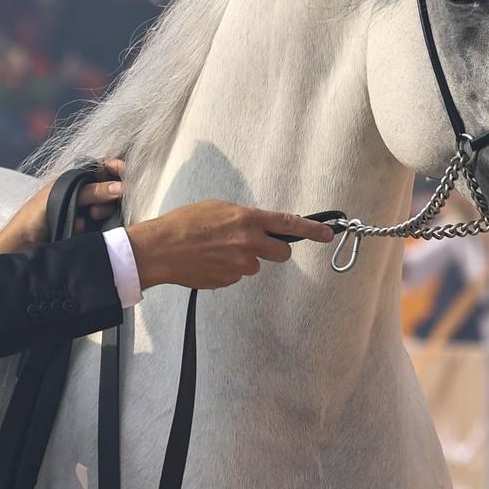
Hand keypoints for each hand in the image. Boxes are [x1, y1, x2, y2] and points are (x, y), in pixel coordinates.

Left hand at [0, 160, 125, 256]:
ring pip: (107, 206)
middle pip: (108, 187)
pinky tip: (81, 227)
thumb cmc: (35, 214)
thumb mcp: (63, 195)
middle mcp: (81, 193)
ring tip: (90, 216)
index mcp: (73, 179)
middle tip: (100, 200)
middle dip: (109, 193)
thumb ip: (92, 190)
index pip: (99, 167)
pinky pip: (102, 224)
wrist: (23, 244)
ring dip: (102, 210)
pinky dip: (95, 225)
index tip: (124, 170)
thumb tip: (120, 187)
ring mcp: (84, 211)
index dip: (113, 167)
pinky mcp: (86, 230)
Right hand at [124, 201, 333, 290]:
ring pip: (254, 265)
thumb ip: (243, 217)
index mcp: (247, 220)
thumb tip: (257, 226)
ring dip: (243, 259)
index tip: (328, 234)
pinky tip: (208, 261)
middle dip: (275, 250)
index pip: (288, 224)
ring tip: (216, 250)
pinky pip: (236, 276)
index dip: (312, 229)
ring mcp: (239, 266)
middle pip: (281, 253)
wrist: (160, 249)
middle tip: (258, 245)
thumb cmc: (184, 223)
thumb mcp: (218, 208)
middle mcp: (248, 243)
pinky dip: (227, 270)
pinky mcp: (228, 281)